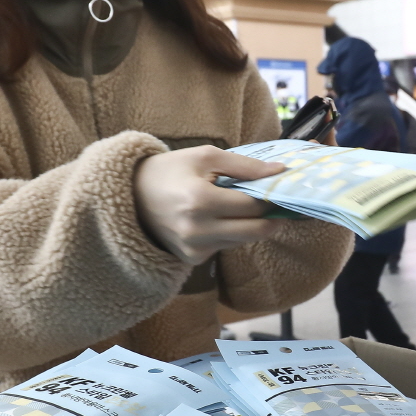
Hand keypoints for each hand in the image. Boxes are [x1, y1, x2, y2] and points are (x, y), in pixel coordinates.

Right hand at [134, 146, 284, 265]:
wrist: (131, 195)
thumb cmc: (170, 170)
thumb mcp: (205, 156)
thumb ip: (244, 165)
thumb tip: (280, 171)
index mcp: (200, 200)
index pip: (252, 205)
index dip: (273, 197)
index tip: (284, 190)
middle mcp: (197, 230)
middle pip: (255, 230)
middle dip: (271, 217)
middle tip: (278, 203)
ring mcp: (194, 248)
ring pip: (243, 240)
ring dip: (250, 225)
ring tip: (243, 205)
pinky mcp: (192, 259)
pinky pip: (225, 247)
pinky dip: (230, 233)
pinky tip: (220, 218)